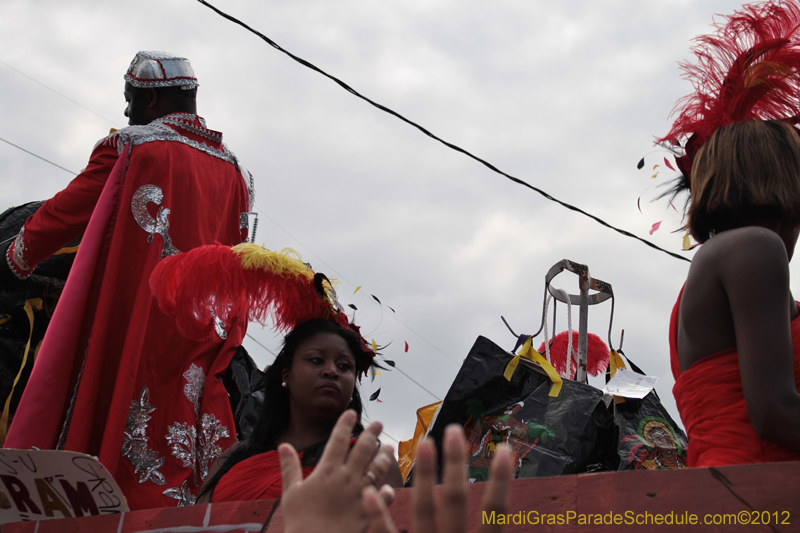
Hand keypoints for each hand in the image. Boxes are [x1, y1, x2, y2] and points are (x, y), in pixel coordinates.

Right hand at [279, 410, 393, 532]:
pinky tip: (389, 486)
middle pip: (363, 449)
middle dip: (372, 433)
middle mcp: (346, 478)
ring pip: (377, 468)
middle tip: (378, 423)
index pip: (338, 440)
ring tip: (388, 447)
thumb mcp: (290, 492)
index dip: (345, 424)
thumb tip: (283, 446)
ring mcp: (360, 493)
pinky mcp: (368, 511)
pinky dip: (388, 490)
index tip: (351, 413)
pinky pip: (384, 497)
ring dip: (384, 455)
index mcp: (327, 471)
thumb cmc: (299, 521)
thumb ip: (289, 467)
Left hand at [362, 424, 511, 532]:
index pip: (495, 512)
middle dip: (455, 464)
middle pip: (456, 501)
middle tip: (453, 430)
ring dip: (423, 476)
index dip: (501, 481)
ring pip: (424, 511)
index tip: (505, 449)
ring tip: (424, 445)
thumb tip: (526, 523)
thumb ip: (491, 530)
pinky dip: (378, 516)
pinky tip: (369, 493)